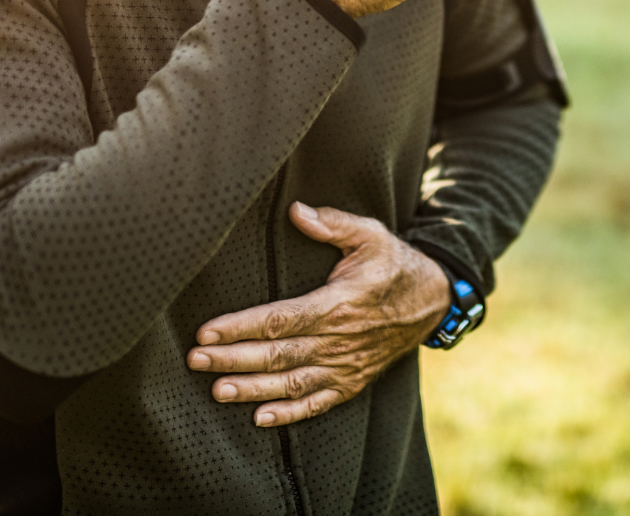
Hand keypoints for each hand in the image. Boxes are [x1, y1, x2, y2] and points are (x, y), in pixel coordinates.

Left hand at [186, 203, 450, 427]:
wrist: (433, 300)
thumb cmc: (394, 263)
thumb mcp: (370, 235)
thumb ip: (333, 224)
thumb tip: (297, 211)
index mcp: (339, 303)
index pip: (280, 318)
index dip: (241, 326)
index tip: (207, 331)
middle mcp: (340, 340)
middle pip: (278, 354)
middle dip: (233, 358)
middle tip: (196, 361)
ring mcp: (346, 365)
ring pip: (293, 383)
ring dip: (253, 389)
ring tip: (219, 391)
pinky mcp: (352, 381)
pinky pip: (319, 403)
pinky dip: (291, 414)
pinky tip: (261, 418)